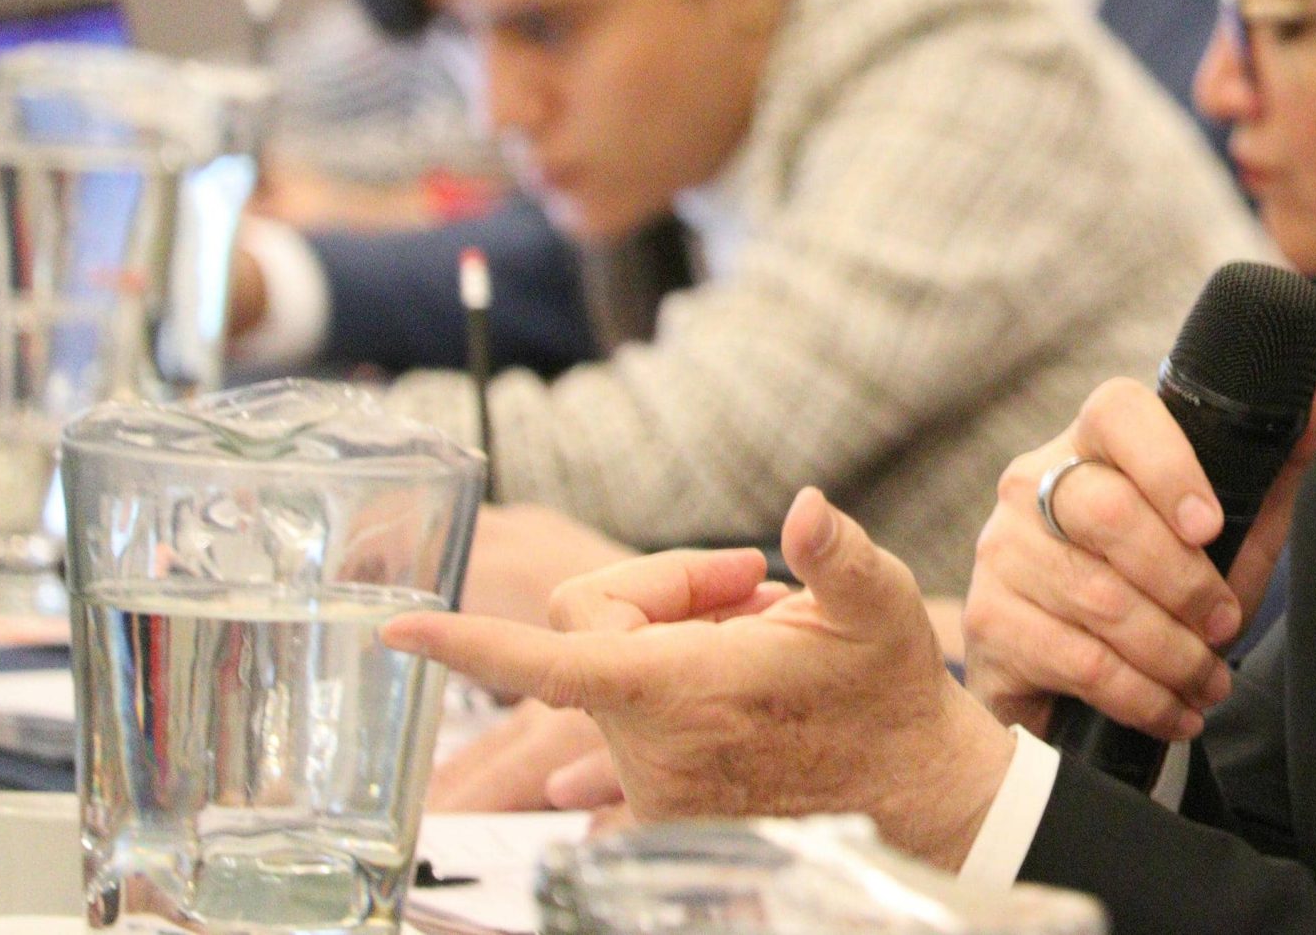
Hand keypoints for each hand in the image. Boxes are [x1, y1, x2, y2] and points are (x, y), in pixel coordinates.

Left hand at [384, 489, 1015, 868]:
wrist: (916, 791)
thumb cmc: (891, 691)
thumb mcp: (877, 602)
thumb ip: (835, 551)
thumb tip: (805, 506)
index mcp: (684, 688)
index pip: (548, 657)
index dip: (469, 642)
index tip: (399, 627)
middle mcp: (653, 746)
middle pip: (590, 631)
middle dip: (659, 591)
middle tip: (749, 584)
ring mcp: (654, 787)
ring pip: (608, 674)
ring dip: (669, 641)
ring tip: (756, 641)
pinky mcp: (663, 809)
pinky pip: (620, 729)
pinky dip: (662, 692)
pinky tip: (733, 682)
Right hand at [961, 354, 1315, 740]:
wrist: (1079, 684)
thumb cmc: (1162, 588)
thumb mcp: (1234, 525)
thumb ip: (1278, 453)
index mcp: (1089, 444)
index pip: (1117, 412)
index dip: (1167, 463)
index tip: (1210, 524)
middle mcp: (1031, 485)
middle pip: (1107, 511)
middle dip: (1185, 582)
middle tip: (1225, 625)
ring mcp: (1003, 552)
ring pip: (1099, 597)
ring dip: (1173, 653)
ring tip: (1207, 679)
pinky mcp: (988, 622)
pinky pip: (1078, 659)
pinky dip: (1141, 696)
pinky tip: (1172, 710)